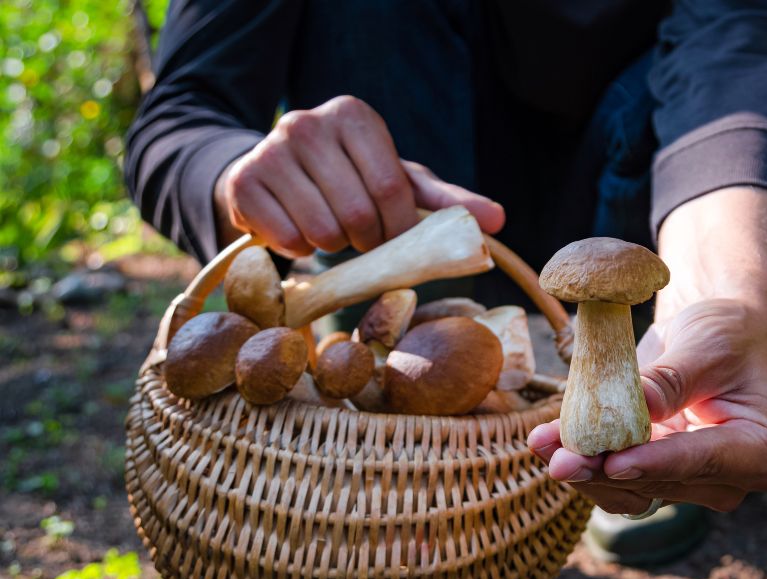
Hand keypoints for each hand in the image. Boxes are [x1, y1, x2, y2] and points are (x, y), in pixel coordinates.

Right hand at [215, 95, 503, 256]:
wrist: (275, 175)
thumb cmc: (350, 179)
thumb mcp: (400, 183)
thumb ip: (448, 202)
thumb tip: (499, 220)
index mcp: (355, 116)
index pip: (392, 189)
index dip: (398, 228)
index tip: (395, 236)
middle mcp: (308, 123)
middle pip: (358, 213)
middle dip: (366, 240)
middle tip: (360, 236)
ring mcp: (269, 150)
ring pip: (322, 230)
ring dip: (333, 245)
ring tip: (330, 229)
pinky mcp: (242, 183)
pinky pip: (286, 239)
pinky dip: (299, 249)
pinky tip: (298, 230)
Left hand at [527, 299, 766, 513]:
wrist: (719, 333)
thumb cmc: (727, 333)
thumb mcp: (705, 347)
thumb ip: (668, 383)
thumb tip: (629, 413)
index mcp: (761, 451)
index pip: (702, 461)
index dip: (653, 464)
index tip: (613, 463)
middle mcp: (728, 480)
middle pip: (659, 484)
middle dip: (604, 469)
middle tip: (559, 457)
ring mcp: (689, 484)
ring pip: (629, 492)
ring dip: (583, 471)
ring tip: (543, 444)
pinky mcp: (655, 476)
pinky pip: (614, 480)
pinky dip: (583, 462)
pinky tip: (547, 440)